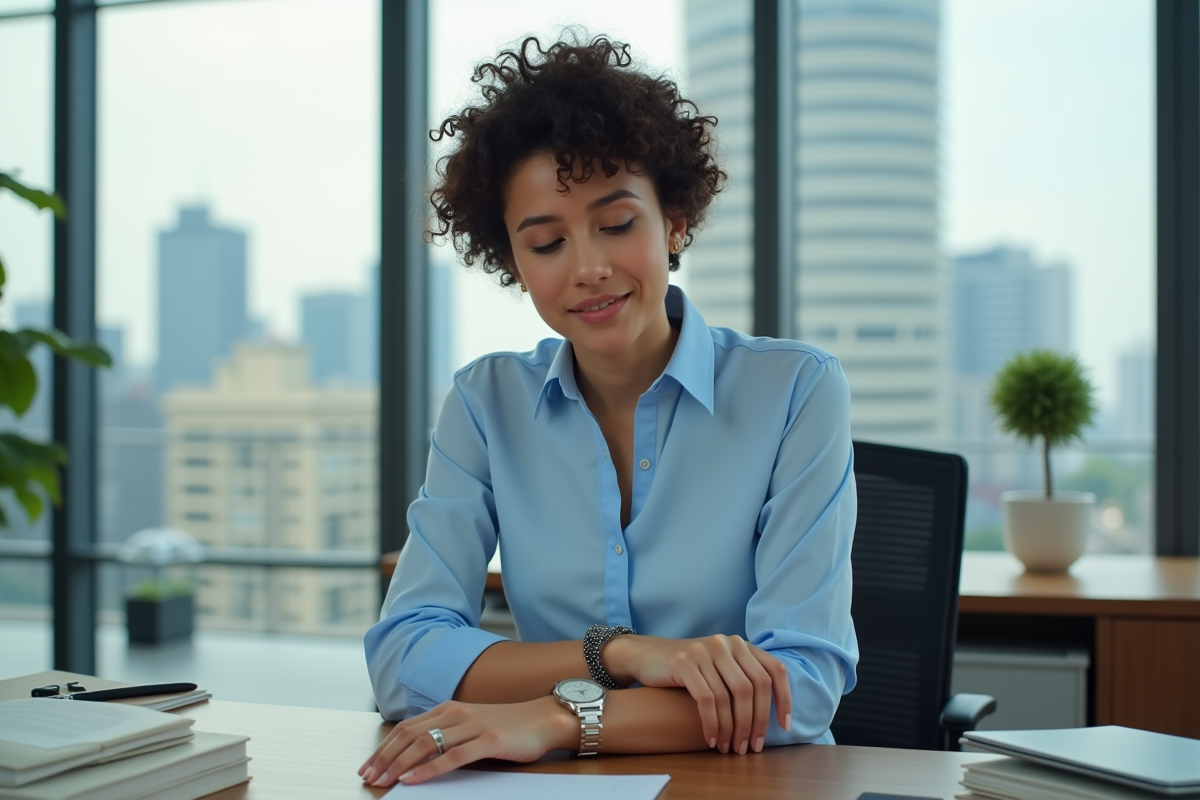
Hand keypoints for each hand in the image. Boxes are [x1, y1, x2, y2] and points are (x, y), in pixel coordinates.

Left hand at [358, 696, 573, 787]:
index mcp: (449, 709)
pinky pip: (452, 756)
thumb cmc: (508, 726)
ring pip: (426, 744)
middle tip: (369, 777)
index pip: (407, 728)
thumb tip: (415, 755)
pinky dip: (428, 769)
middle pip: (410, 735)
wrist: (544, 719)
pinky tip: (413, 779)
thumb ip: (447, 734)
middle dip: (385, 758)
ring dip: (400, 764)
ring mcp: (472, 726)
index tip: (368, 766)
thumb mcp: (471, 725)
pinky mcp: (488, 740)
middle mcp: (457, 714)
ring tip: (385, 780)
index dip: (384, 748)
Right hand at [605, 634, 790, 755]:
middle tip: (750, 746)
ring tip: (730, 747)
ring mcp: (705, 651)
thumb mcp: (720, 665)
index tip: (784, 726)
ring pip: (730, 696)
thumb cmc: (689, 668)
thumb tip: (770, 713)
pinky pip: (707, 700)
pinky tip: (712, 739)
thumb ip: (743, 676)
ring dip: (733, 728)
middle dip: (756, 722)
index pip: (775, 670)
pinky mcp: (685, 663)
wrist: (648, 655)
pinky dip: (713, 724)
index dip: (784, 699)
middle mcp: (726, 643)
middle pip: (754, 687)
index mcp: (741, 644)